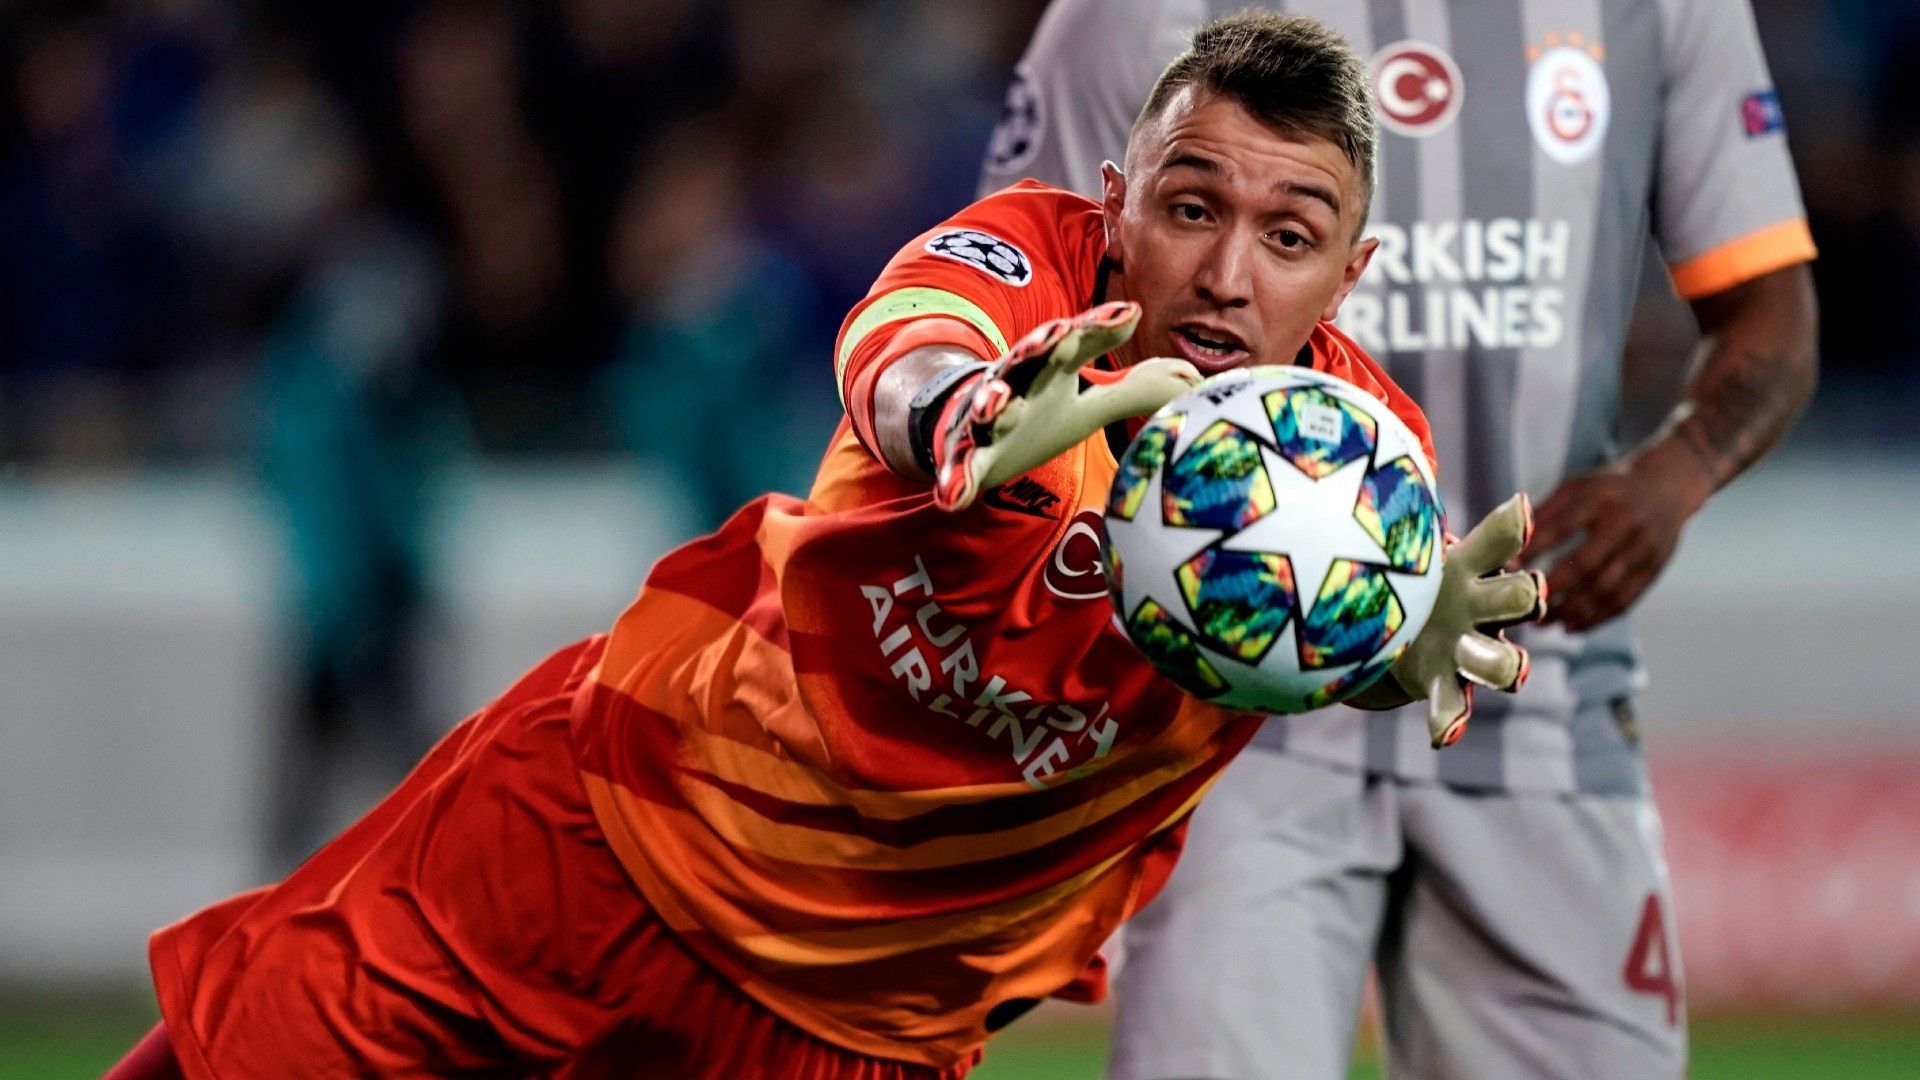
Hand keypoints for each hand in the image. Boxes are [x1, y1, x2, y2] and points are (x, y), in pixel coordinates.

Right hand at [932, 301, 1199, 510]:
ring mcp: (987, 420)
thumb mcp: (1087, 401)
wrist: (964, 427)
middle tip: (1057, 336)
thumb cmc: (1036, 410)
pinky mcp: (967, 457)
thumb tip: (1193, 376)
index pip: (1075, 341)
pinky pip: (959, 469)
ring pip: (987, 408)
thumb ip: (1134, 387)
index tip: (1128, 314)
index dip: (1098, 328)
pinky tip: (953, 496)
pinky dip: (955, 481)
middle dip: (1038, 348)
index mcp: (1046, 368)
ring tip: (998, 404)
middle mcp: (1015, 385)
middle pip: (1026, 361)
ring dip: (992, 404)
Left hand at [1381, 494, 1547, 746]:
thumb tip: (1354, 415)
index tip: (1519, 509)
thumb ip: (1390, 505)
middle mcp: (1483, 606)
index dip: (1510, 527)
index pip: (1500, 541)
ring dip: (1506, 662)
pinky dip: (1450, 720)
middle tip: (1535, 593)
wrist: (1404, 626)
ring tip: (1517, 670)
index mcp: (1474, 565)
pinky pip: (1452, 706)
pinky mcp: (1447, 684)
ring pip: (1501, 657)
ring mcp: (1470, 648)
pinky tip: (1444, 737)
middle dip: (1525, 594)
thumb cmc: (1409, 574)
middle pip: (1517, 597)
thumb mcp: (1407, 540)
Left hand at [1520, 437, 1713, 631]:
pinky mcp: (1655, 569)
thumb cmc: (1609, 488)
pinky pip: (1625, 601)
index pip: (1561, 527)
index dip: (1534, 550)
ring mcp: (1644, 548)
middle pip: (1586, 565)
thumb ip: (1544, 513)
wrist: (1668, 485)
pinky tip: (1571, 627)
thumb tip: (1508, 543)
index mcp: (1600, 498)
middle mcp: (1625, 523)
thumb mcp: (1577, 487)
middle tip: (1526, 607)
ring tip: (1543, 621)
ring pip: (1606, 589)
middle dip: (1553, 590)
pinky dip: (1596, 619)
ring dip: (1572, 611)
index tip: (1508, 569)